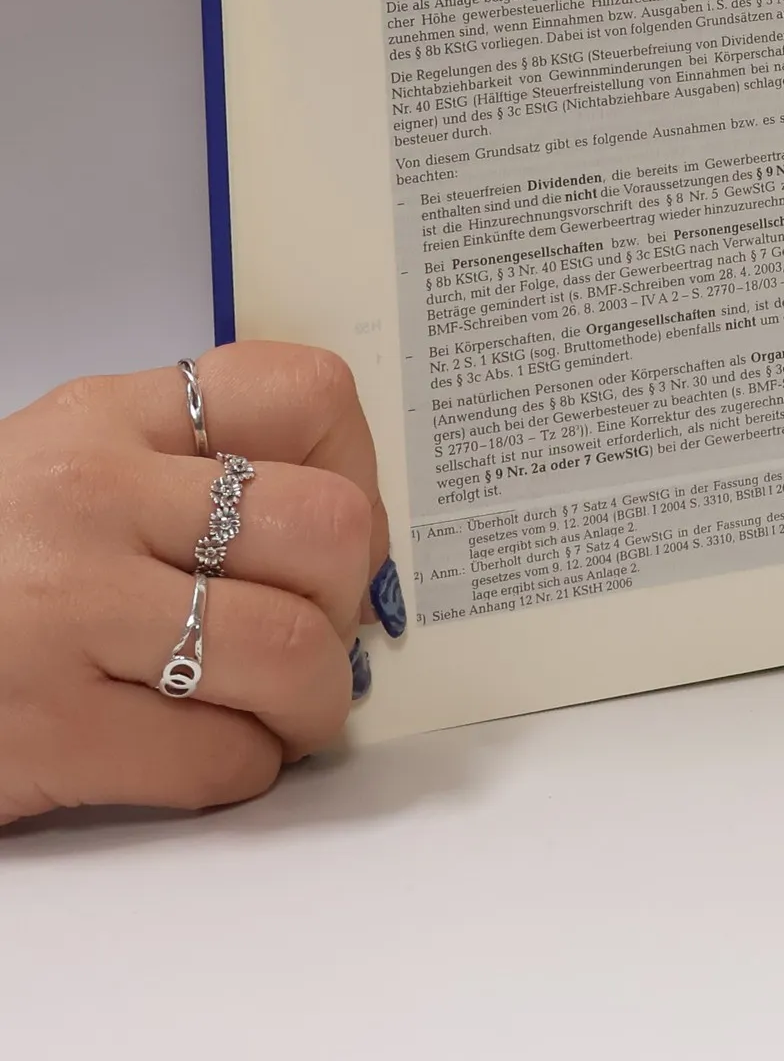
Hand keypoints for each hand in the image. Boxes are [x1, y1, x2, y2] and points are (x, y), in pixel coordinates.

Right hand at [0, 344, 398, 823]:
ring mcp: (64, 610)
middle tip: (320, 631)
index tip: (348, 525)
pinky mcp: (45, 728)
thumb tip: (342, 536)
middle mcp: (89, 496)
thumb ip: (184, 473)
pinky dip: (245, 766)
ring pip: (292, 647)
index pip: (306, 394)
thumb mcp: (62, 470)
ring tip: (287, 708)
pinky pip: (221, 753)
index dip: (361, 468)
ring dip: (315, 699)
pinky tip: (212, 751)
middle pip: (327, 526)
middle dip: (349, 598)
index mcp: (106, 417)